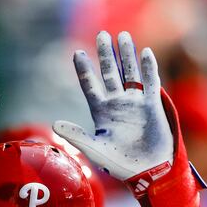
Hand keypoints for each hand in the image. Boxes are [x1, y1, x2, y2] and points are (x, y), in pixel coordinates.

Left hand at [53, 31, 172, 180]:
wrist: (148, 171)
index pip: (90, 85)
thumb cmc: (120, 164)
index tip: (77, 53)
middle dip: (106, 54)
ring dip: (127, 55)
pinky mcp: (152, 105)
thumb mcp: (95, 149)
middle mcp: (117, 103)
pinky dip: (148, 68)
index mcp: (101, 111)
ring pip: (129, 73)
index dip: (84, 69)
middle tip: (102, 35)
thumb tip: (54, 124)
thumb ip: (76, 136)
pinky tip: (144, 53)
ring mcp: (135, 103)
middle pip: (110, 73)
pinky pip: (150, 82)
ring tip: (122, 36)